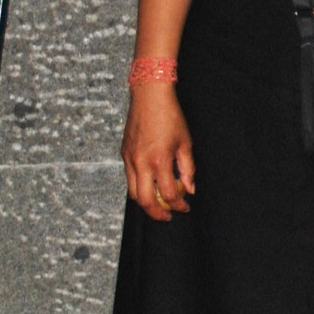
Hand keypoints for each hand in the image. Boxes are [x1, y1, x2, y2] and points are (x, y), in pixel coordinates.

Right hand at [121, 86, 194, 220]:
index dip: (178, 205)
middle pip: (145, 200)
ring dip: (145, 202)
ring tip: (159, 205)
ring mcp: (129, 159)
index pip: (168, 193)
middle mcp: (140, 162)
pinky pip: (129, 178)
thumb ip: (188, 169)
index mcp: (159, 160)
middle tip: (168, 216)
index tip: (184, 208)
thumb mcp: (185, 143)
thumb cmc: (170, 116)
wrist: (149, 97)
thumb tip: (190, 188)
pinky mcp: (124, 154)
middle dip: (156, 213)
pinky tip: (150, 186)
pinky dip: (139, 188)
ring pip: (132, 192)